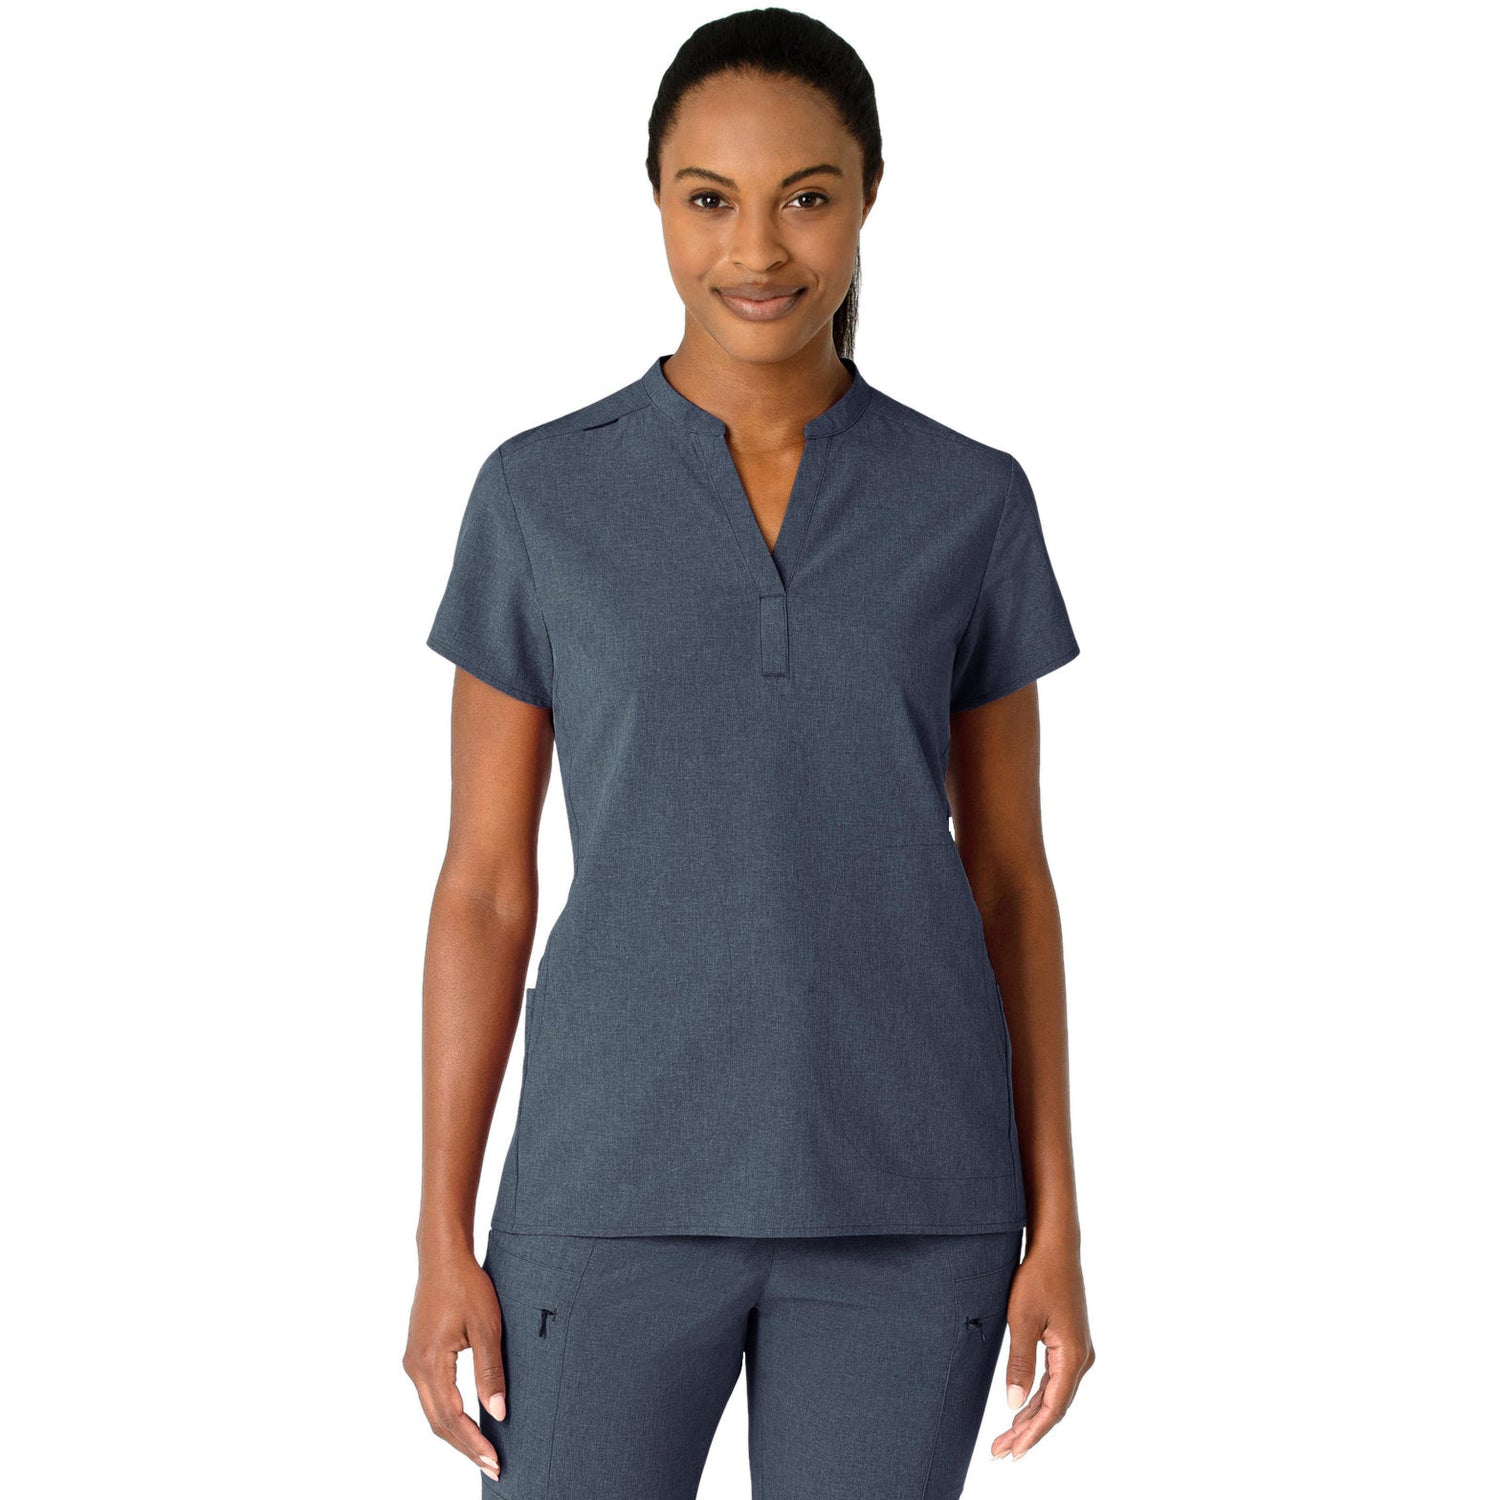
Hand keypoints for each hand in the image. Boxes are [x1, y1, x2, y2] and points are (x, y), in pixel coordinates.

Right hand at [403, 1245, 507, 1483]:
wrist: (442, 1257)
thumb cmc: (467, 1285)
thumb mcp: (486, 1326)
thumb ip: (490, 1371)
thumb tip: (498, 1413)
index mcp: (430, 1362)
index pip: (452, 1417)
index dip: (473, 1442)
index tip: (494, 1461)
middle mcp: (415, 1367)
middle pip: (438, 1422)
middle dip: (465, 1447)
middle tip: (493, 1467)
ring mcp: (413, 1362)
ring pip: (432, 1412)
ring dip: (456, 1434)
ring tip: (482, 1452)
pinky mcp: (417, 1355)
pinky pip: (431, 1396)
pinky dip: (448, 1416)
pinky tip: (466, 1422)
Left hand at [991, 1240, 1095, 1460]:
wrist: (1055, 1248)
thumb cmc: (1038, 1278)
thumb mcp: (1022, 1320)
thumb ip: (1019, 1364)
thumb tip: (1012, 1405)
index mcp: (1072, 1356)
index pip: (1052, 1408)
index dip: (1032, 1434)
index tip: (1011, 1453)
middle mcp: (1081, 1358)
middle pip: (1055, 1407)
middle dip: (1028, 1431)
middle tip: (1001, 1452)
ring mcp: (1078, 1351)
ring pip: (1055, 1395)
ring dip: (1032, 1416)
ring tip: (1007, 1437)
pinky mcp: (1070, 1342)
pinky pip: (1056, 1380)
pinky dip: (1039, 1397)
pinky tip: (1022, 1408)